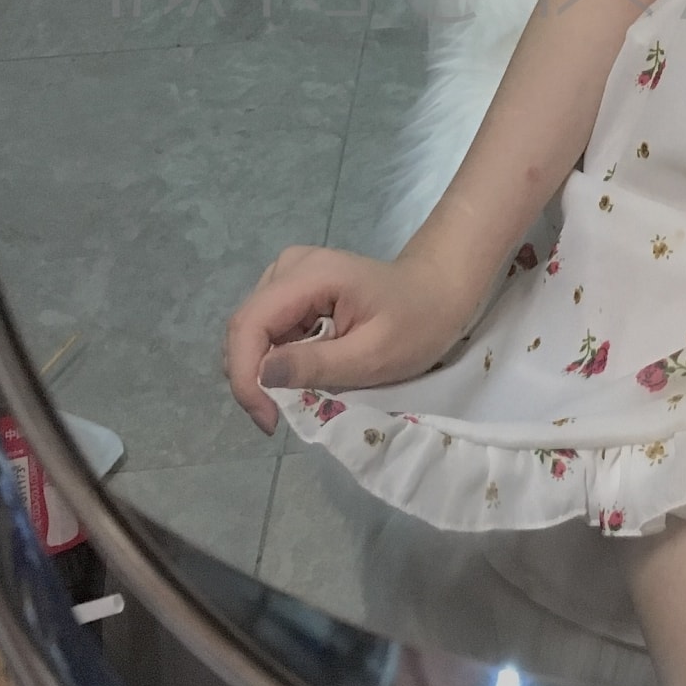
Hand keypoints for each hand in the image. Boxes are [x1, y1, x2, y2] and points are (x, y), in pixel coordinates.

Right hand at [222, 242, 475, 434]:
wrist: (440, 291)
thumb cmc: (418, 324)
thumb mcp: (373, 355)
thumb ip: (315, 365)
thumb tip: (261, 375)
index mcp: (310, 274)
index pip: (250, 324)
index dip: (246, 375)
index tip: (268, 418)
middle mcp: (290, 266)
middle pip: (246, 327)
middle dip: (251, 377)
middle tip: (277, 417)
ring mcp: (290, 274)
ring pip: (253, 331)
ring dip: (262, 371)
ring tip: (292, 398)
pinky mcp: (294, 289)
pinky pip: (269, 329)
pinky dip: (277, 359)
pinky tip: (301, 374)